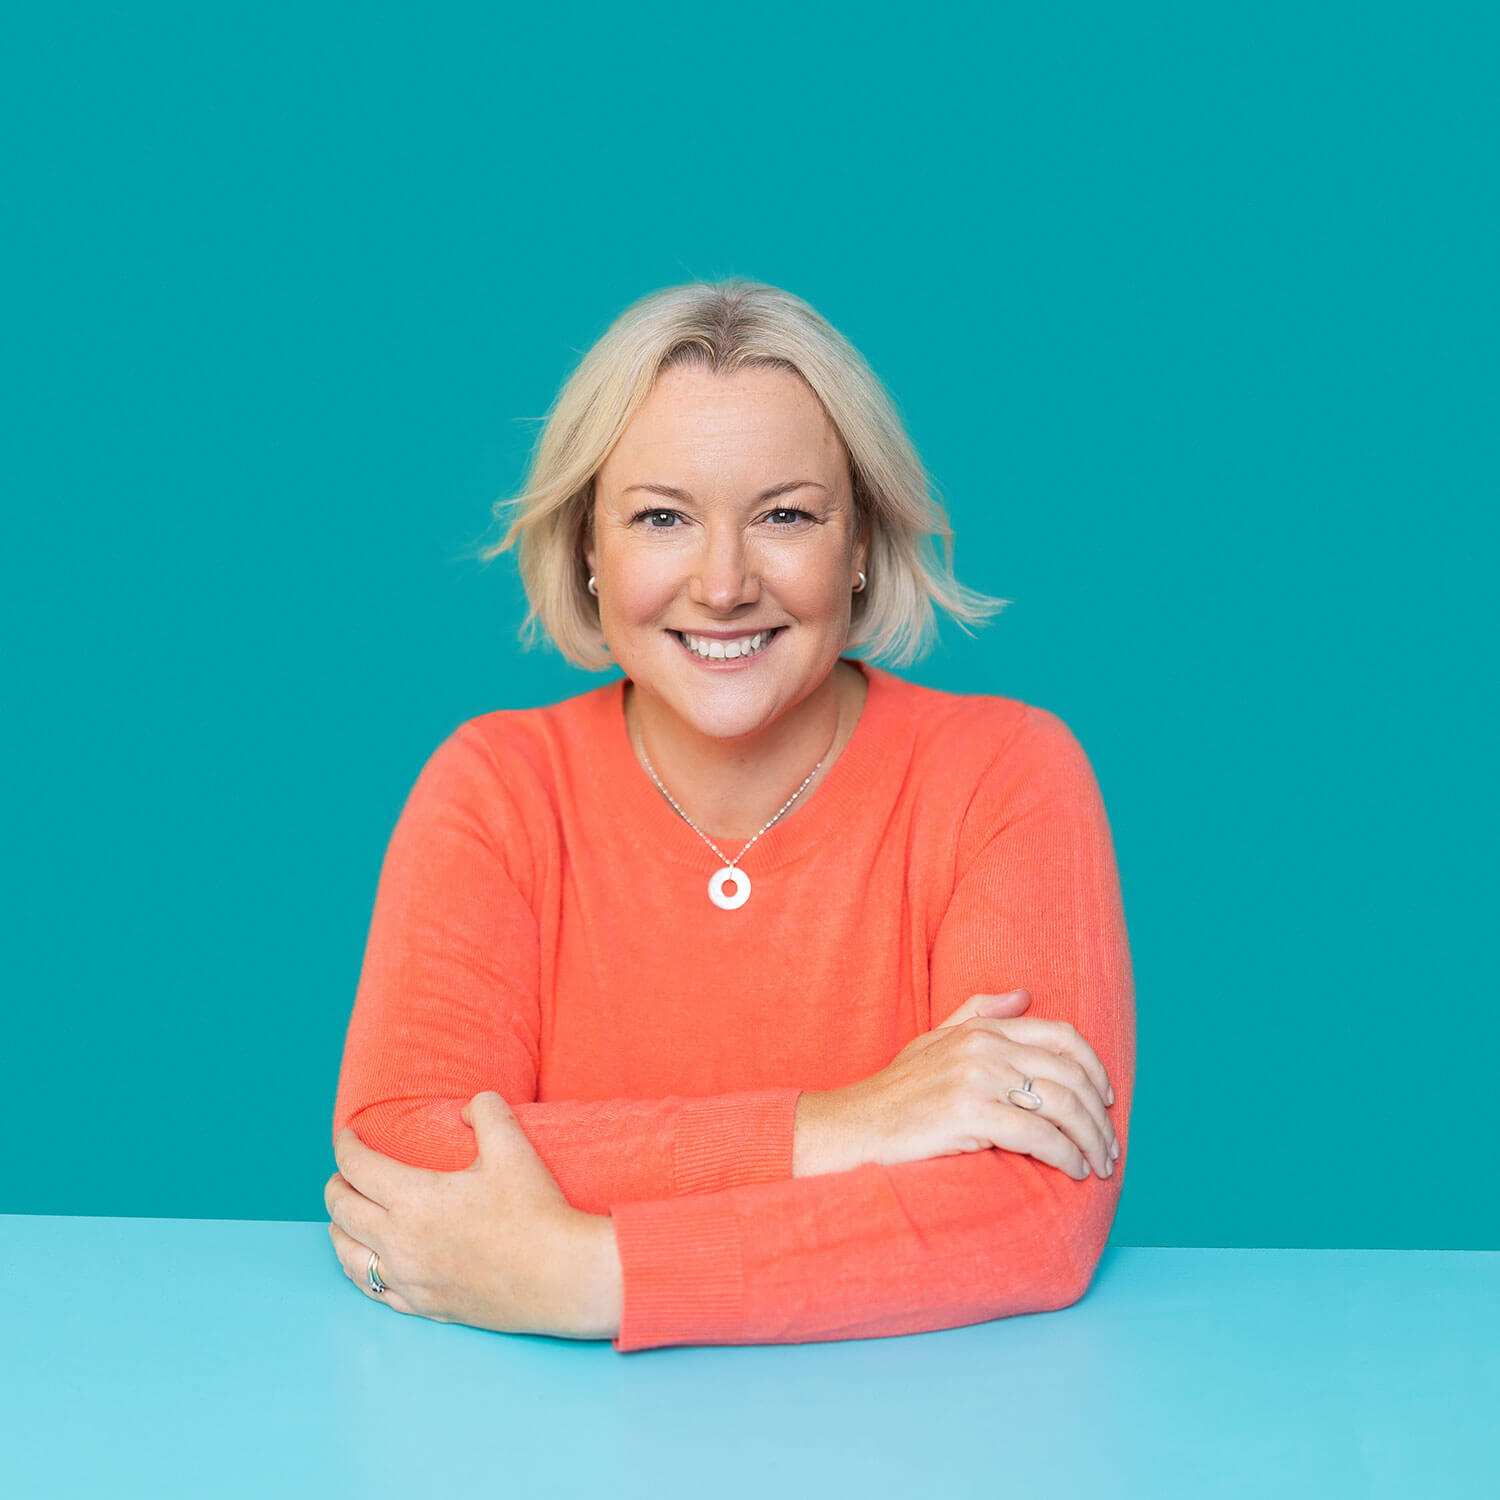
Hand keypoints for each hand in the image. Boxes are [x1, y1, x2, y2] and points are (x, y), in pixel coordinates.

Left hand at [325, 1091, 611, 1337]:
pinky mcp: (424, 1306)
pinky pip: (373, 1290)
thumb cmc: (536, 1213)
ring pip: (349, 1255)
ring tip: (341, 1217)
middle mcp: (400, 1242)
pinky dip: (359, 1270)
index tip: (347, 1136)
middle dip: (335, 1186)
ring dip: (338, 1230)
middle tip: (341, 1173)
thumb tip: (470, 1107)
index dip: (346, 1147)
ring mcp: (409, 1279)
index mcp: (414, 1199)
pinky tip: (365, 1264)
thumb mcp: (514, 1148)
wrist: (561, 1276)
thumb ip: (487, 1112)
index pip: (359, 1168)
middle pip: (344, 1211)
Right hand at [795, 989, 1119, 1180]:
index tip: (1107, 1099)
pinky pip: (1038, 1135)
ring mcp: (977, 1078)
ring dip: (1090, 1140)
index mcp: (982, 1029)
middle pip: (1069, 1074)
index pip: (1062, 1036)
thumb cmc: (895, 1092)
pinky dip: (1065, 1156)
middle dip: (1099, 1115)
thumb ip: (979, 1013)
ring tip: (1099, 1164)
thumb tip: (1024, 994)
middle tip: (1109, 1146)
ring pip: (1061, 1105)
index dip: (1095, 1068)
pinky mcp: (970, 1114)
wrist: (853, 1126)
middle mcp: (984, 1047)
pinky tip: (1072, 1171)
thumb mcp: (934, 1040)